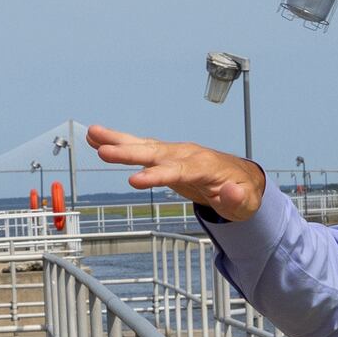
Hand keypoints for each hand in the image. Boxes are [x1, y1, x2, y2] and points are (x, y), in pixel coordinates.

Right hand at [87, 125, 266, 221]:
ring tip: (91, 133)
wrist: (241, 179)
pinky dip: (120, 142)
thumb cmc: (242, 194)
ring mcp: (175, 152)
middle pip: (154, 152)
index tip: (132, 181)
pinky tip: (96, 138)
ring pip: (143, 145)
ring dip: (117, 140)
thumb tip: (231, 191)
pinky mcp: (166, 155)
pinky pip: (140, 147)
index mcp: (204, 166)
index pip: (177, 171)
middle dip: (128, 152)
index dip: (155, 176)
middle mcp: (186, 154)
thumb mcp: (246, 203)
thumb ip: (237, 198)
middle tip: (102, 150)